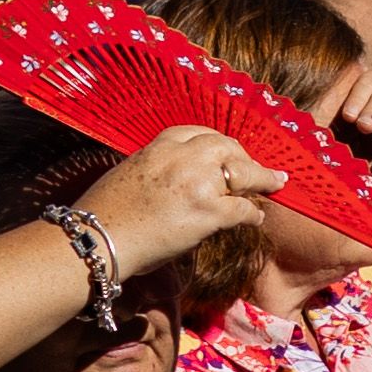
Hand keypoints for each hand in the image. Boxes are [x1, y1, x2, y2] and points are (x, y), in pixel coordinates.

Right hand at [75, 125, 284, 274]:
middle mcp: (182, 157)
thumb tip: (180, 180)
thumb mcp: (131, 173)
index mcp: (160, 145)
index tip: (230, 152)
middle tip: (258, 170)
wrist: (97, 238)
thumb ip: (159, 168)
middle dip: (244, 157)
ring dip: (262, 179)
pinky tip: (257, 219)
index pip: (200, 133)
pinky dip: (253, 214)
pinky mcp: (208, 211)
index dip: (221, 144)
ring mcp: (198, 182)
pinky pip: (243, 208)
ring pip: (243, 172)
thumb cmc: (107, 213)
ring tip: (275, 183)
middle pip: (227, 147)